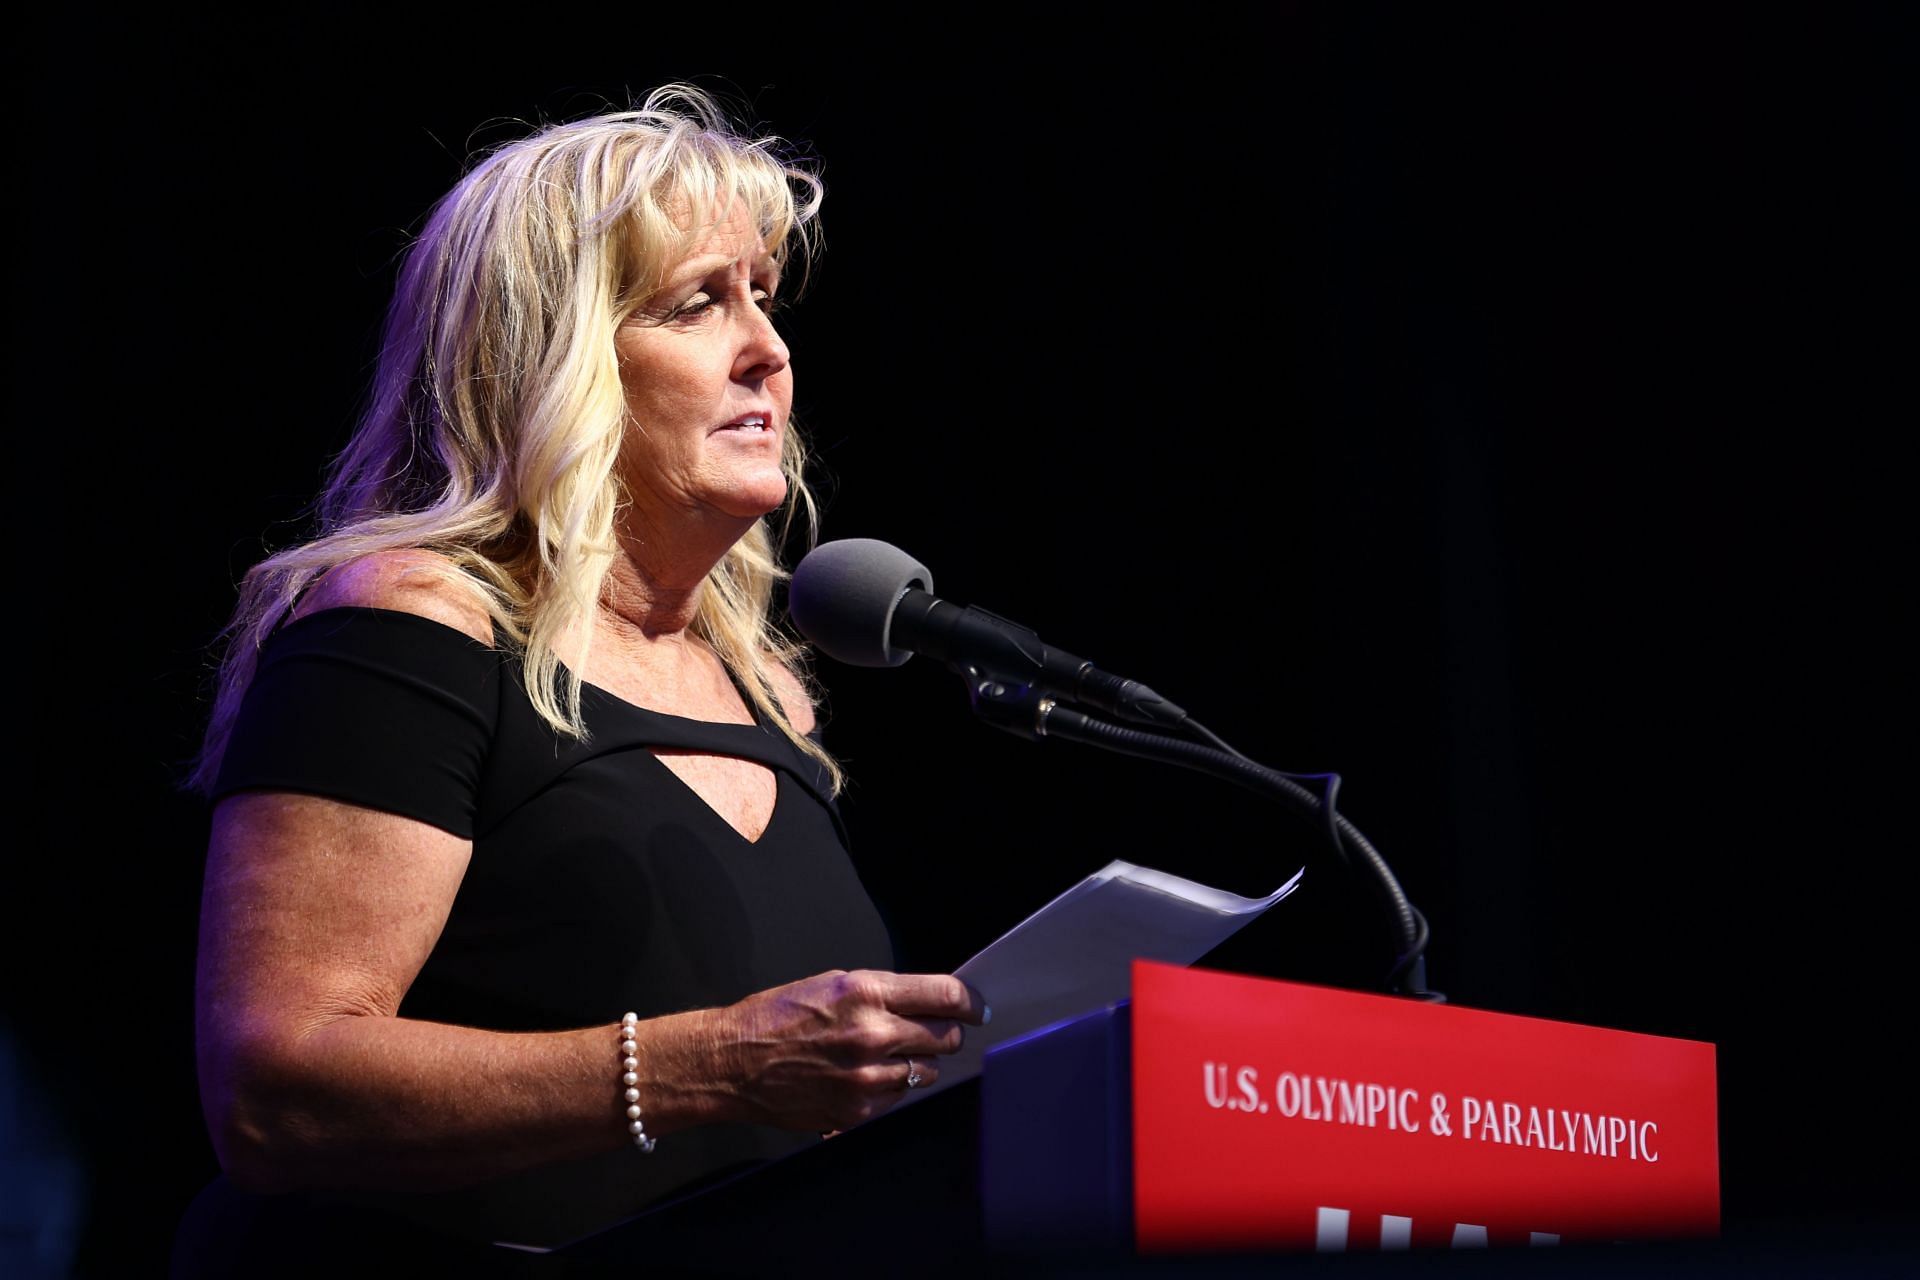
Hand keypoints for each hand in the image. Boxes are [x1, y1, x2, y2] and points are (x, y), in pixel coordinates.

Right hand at [712, 970, 987, 1132]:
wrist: (733, 1062)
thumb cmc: (776, 1017)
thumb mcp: (832, 984)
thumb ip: (882, 993)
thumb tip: (925, 1001)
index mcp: (867, 993)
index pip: (945, 995)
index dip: (970, 1001)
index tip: (978, 1007)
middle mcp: (873, 1034)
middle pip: (946, 1036)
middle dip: (946, 1032)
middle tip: (936, 1032)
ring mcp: (867, 1077)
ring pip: (927, 1071)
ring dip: (919, 1062)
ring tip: (890, 1055)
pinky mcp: (858, 1111)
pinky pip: (899, 1098)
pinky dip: (892, 1087)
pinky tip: (867, 1076)